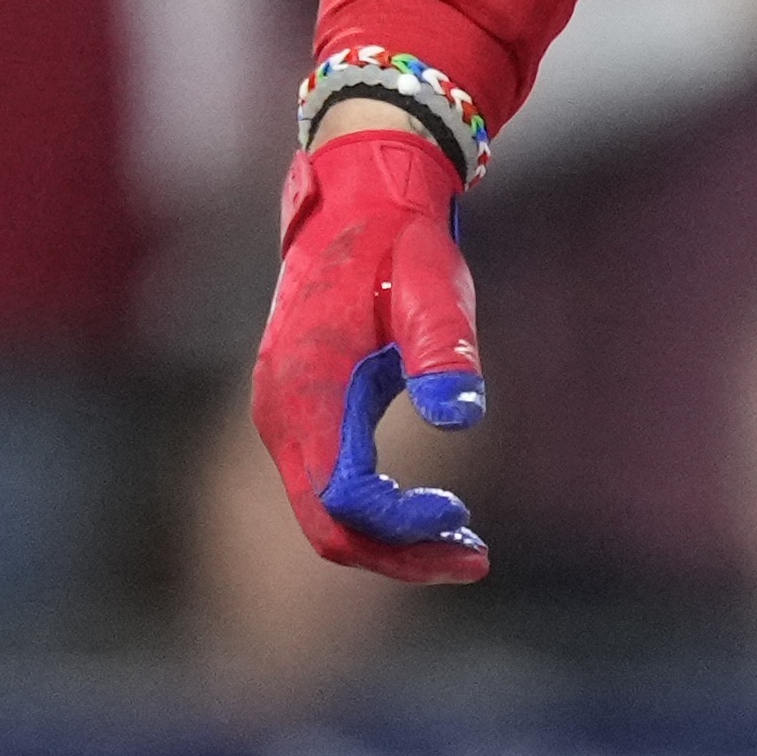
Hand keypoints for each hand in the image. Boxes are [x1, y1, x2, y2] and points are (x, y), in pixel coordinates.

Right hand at [255, 114, 496, 582]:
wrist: (356, 196)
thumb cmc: (401, 242)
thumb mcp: (435, 287)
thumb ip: (445, 350)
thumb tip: (460, 416)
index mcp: (307, 390)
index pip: (342, 500)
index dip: (402, 524)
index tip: (462, 513)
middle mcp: (280, 413)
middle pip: (328, 529)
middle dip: (400, 557)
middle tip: (475, 559)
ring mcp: (281, 416)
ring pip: (324, 518)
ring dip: (392, 542)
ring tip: (466, 540)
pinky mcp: (296, 413)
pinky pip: (326, 490)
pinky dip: (377, 515)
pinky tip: (433, 510)